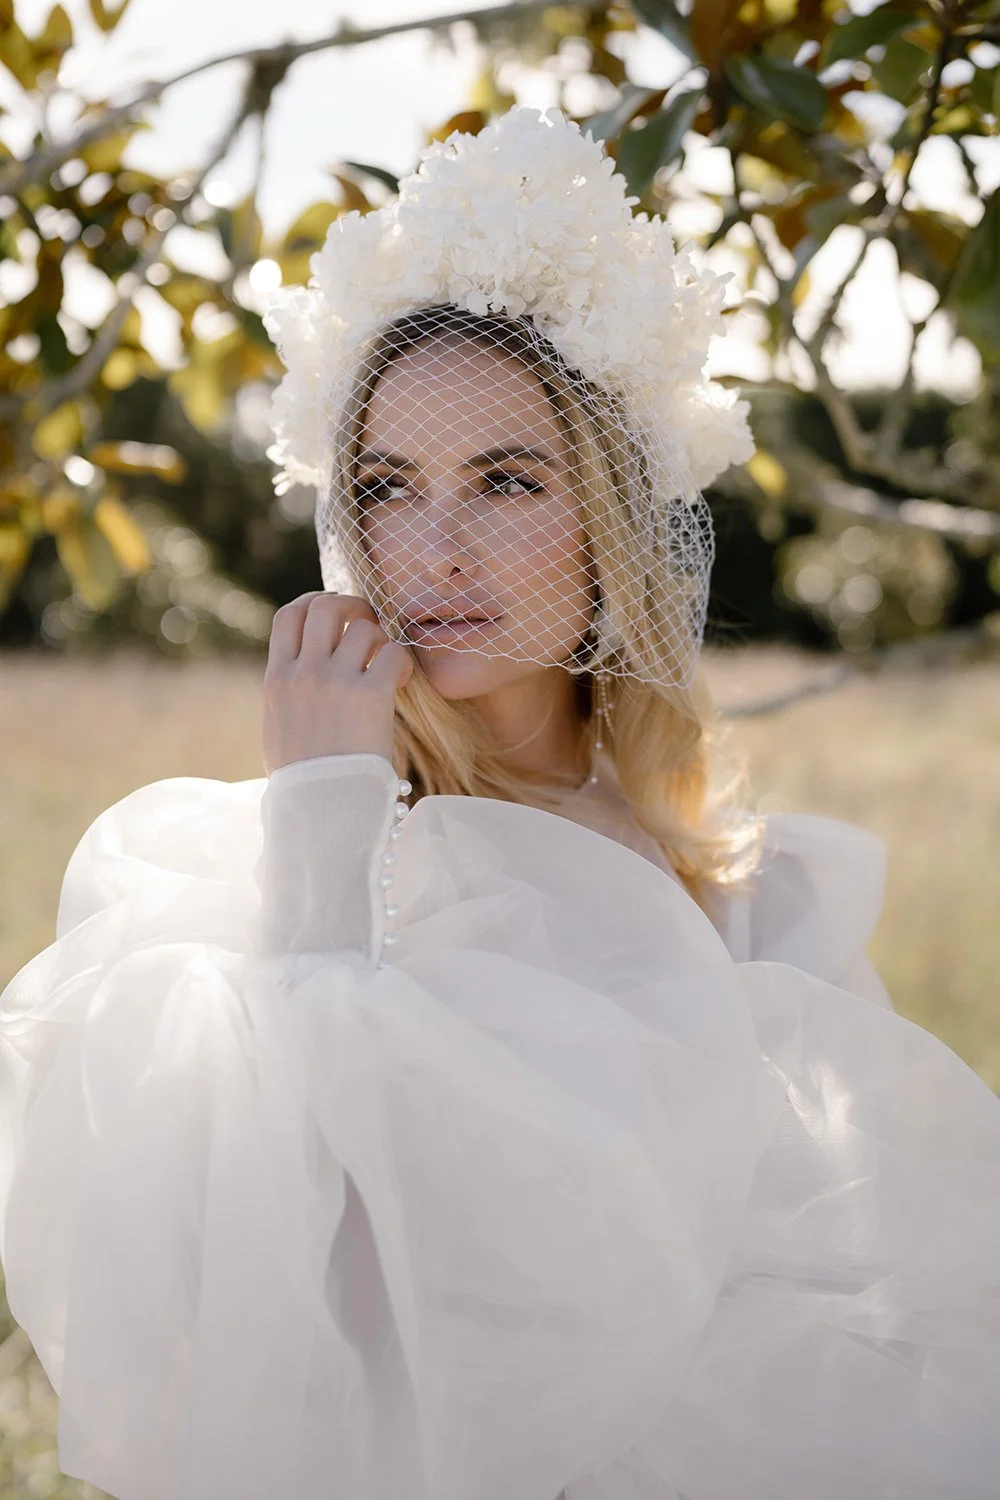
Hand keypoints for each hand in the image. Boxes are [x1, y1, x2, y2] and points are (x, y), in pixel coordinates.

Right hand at [262, 591, 413, 775]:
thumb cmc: (302, 782)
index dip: (313, 603)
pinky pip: (393, 653)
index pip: (288, 615)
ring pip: (363, 627)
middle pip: (324, 606)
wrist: (321, 812)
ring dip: (380, 638)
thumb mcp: (277, 730)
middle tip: (367, 625)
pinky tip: (403, 683)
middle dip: (351, 606)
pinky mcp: (371, 696)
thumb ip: (286, 694)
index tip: (333, 614)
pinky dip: (403, 661)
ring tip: (386, 664)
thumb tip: (297, 674)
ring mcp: (336, 682)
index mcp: (276, 680)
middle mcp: (303, 674)